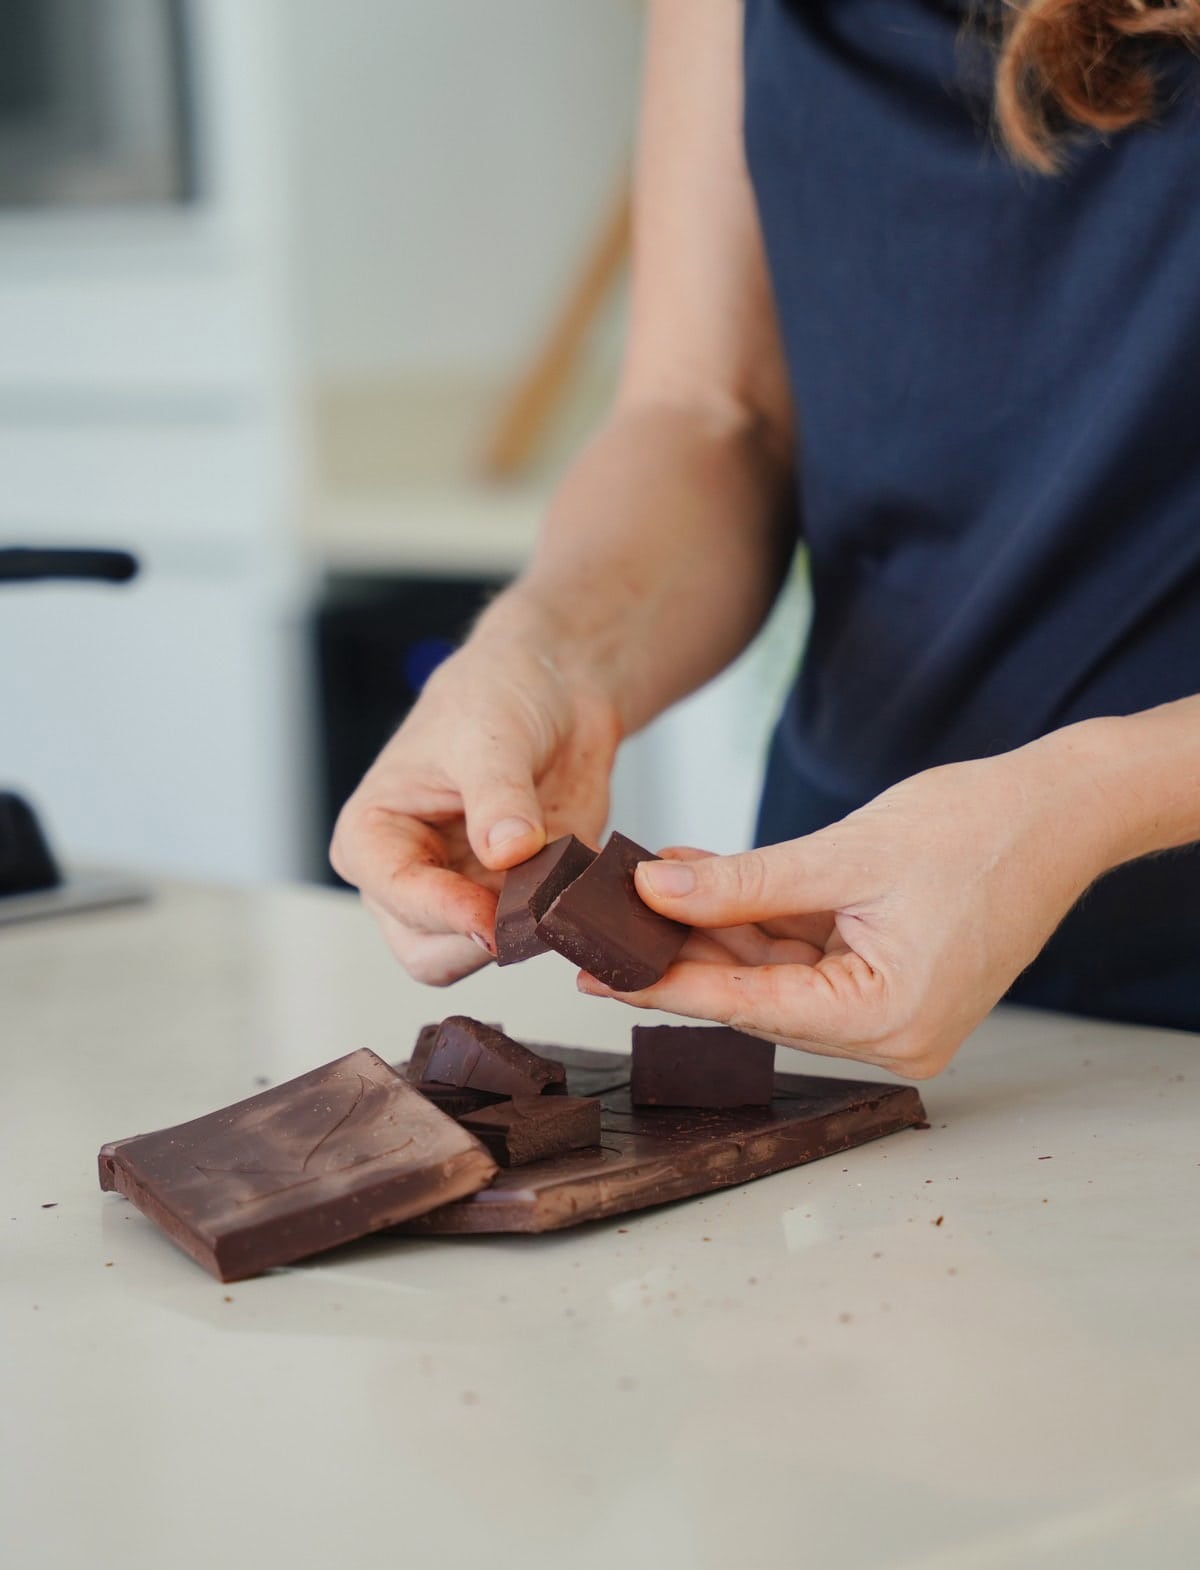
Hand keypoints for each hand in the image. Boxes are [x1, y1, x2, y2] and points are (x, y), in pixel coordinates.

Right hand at [331, 634, 619, 984]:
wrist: (554, 691)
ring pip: (485, 954)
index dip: (443, 913)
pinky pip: (540, 935)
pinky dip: (567, 920)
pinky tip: (589, 884)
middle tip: (538, 910)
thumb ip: (498, 796)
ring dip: (530, 932)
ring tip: (569, 884)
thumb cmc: (494, 697)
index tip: (492, 918)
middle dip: (483, 939)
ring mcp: (464, 896)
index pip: (395, 897)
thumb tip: (507, 852)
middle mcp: (411, 878)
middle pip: (428, 953)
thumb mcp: (491, 735)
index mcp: (373, 836)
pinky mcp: (518, 900)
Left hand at [577, 748, 1112, 1077]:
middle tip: (604, 927)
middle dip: (683, 953)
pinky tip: (704, 884)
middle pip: (758, 997)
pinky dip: (760, 924)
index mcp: (889, 1018)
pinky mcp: (893, 987)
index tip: (597, 973)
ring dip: (716, 932)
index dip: (665, 985)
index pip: (748, 1006)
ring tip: (646, 891)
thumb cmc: (980, 828)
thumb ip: (744, 883)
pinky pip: (808, 960)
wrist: (1061, 811)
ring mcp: (895, 1016)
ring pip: (777, 977)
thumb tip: (654, 894)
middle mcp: (893, 1036)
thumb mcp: (844, 854)